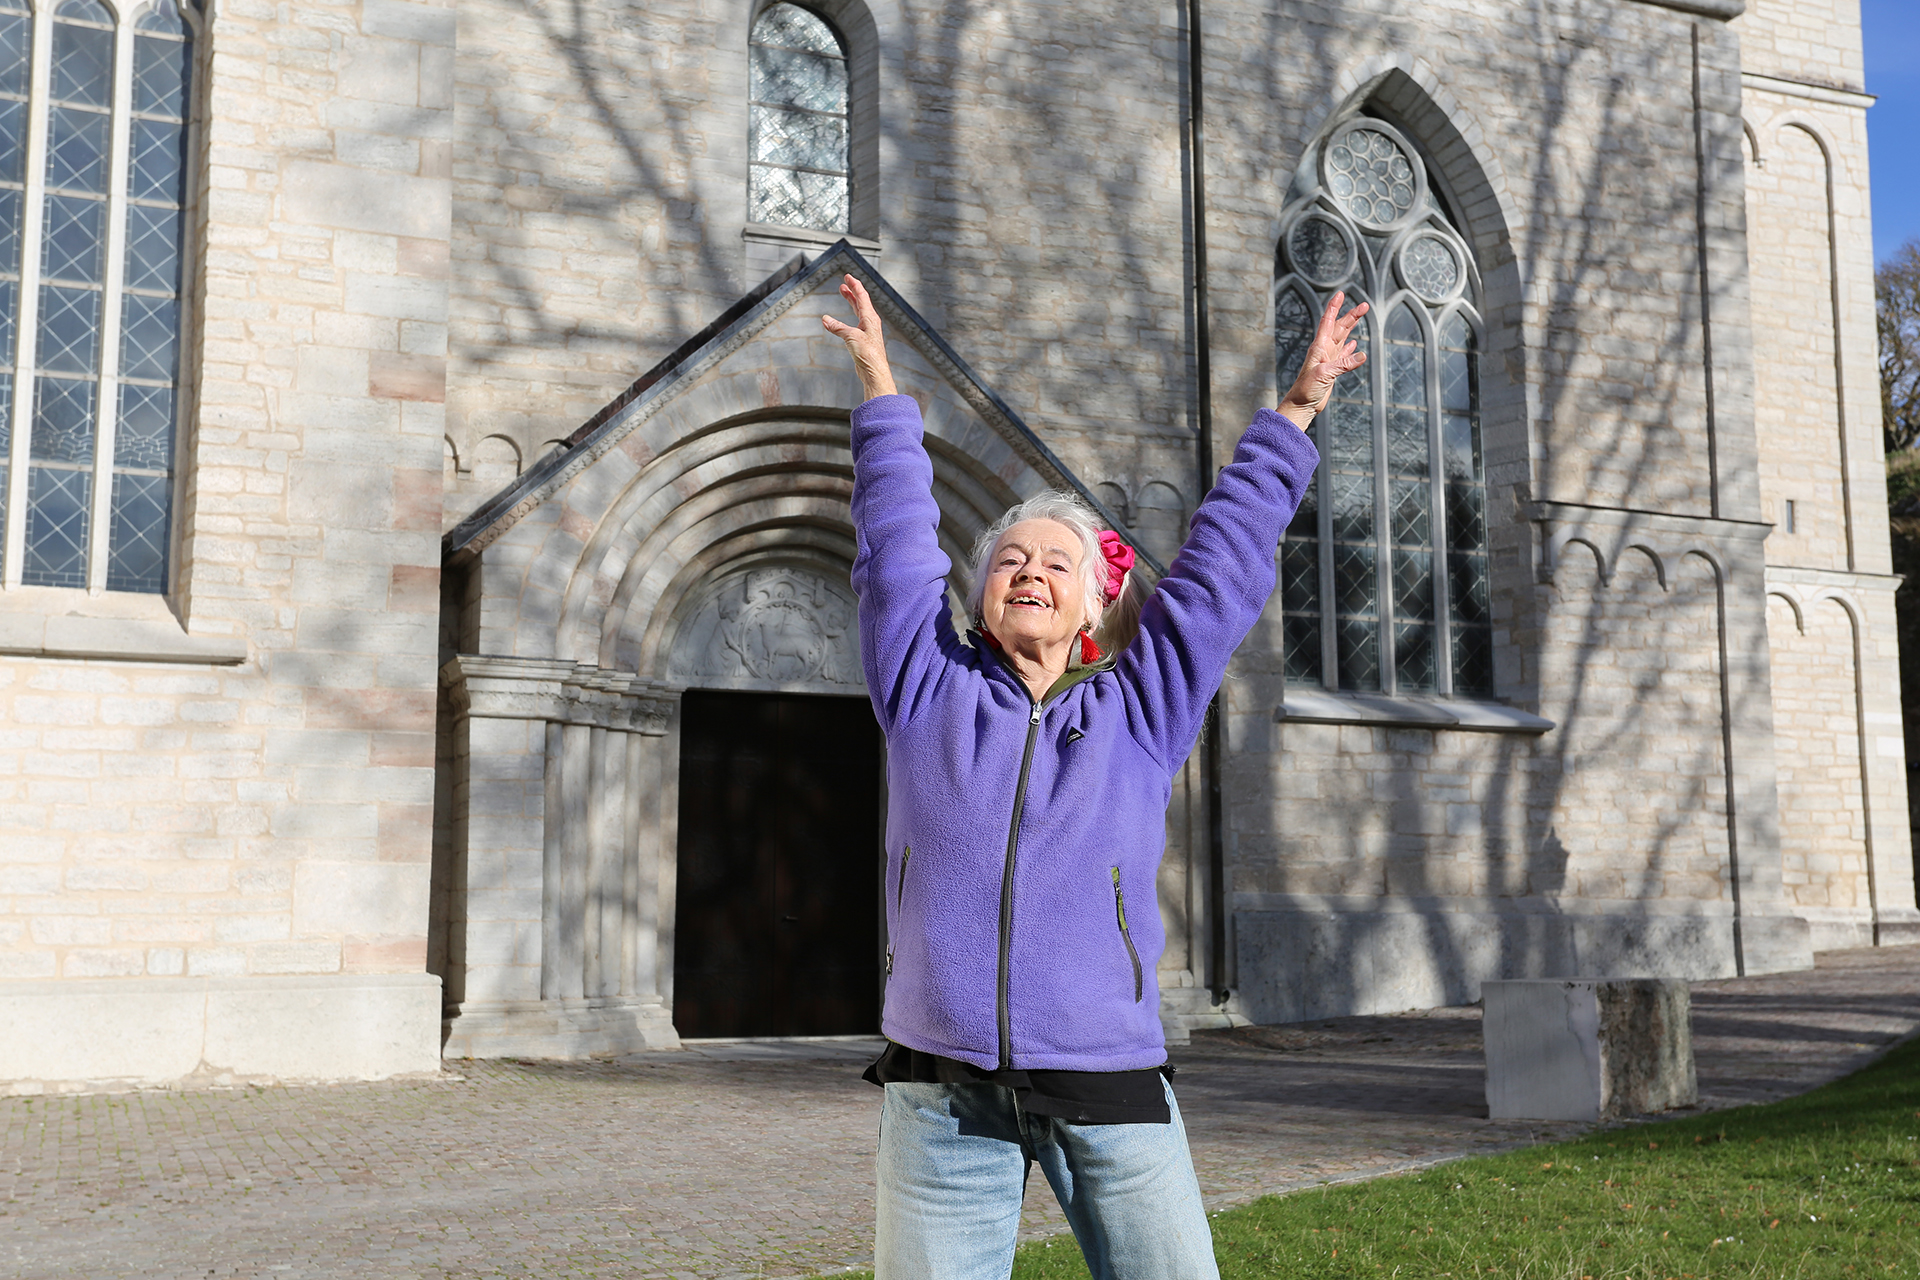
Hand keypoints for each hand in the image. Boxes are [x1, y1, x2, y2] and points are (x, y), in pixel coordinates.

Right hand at [822, 274, 897, 400]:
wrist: (874, 372)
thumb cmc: (868, 354)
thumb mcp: (851, 337)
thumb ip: (838, 327)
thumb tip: (825, 319)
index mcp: (870, 318)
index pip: (862, 296)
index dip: (854, 285)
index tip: (848, 276)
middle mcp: (870, 323)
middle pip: (861, 302)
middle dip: (852, 291)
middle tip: (844, 283)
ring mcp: (867, 331)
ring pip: (858, 311)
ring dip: (851, 301)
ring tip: (844, 293)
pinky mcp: (863, 340)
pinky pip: (854, 323)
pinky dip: (847, 316)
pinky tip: (842, 319)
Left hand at [1277, 291, 1368, 428]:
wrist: (1301, 405)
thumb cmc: (1306, 389)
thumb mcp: (1325, 374)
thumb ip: (1343, 364)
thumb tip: (1362, 354)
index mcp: (1319, 347)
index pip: (1328, 321)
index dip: (1334, 307)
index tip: (1341, 294)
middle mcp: (1323, 350)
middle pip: (1339, 328)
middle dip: (1351, 315)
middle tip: (1365, 305)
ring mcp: (1327, 360)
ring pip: (1341, 338)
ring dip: (1351, 327)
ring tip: (1360, 316)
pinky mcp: (1331, 370)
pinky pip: (1342, 355)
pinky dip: (1349, 348)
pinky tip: (1354, 344)